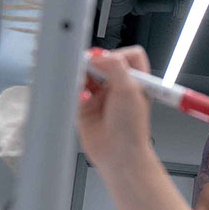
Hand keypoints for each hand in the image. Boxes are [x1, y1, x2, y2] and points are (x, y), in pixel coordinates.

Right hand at [77, 45, 154, 174]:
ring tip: (82, 83)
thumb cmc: (132, 129)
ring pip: (85, 75)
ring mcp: (100, 97)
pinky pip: (75, 91)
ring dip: (81, 76)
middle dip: (92, 63)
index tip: (107, 62)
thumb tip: (99, 55)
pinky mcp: (85, 108)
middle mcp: (117, 88)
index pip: (127, 56)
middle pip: (101, 63)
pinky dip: (75, 91)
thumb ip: (115, 66)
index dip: (116, 55)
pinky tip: (81, 97)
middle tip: (87, 66)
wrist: (119, 155)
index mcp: (133, 82)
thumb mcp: (130, 89)